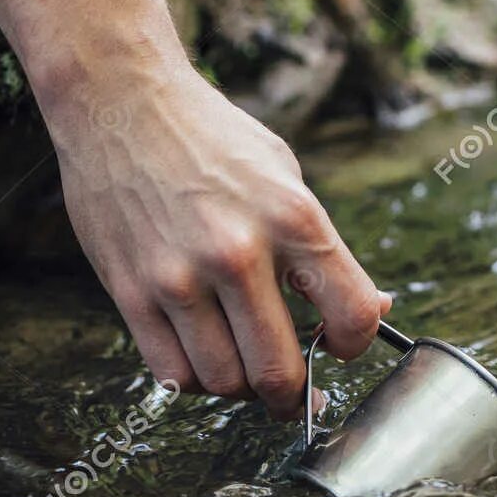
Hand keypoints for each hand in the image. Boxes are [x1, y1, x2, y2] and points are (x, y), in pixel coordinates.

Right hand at [48, 60, 389, 418]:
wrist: (119, 101)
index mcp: (293, 218)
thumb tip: (377, 308)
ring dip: (241, 389)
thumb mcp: (284, 175)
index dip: (354, 346)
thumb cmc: (209, 138)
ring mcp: (179, 277)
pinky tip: (202, 357)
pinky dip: (194, 381)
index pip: (353, 317)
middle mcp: (238, 252)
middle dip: (294, 395)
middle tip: (294, 393)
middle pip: (279, 372)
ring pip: (224, 382)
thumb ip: (324, 248)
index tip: (339, 346)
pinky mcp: (130, 291)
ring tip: (243, 368)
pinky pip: (172, 373)